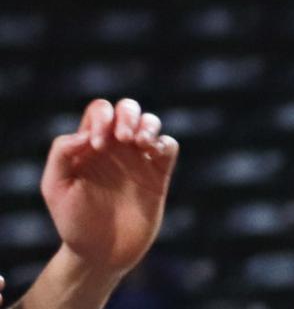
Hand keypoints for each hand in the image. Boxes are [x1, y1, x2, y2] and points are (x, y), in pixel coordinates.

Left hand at [42, 98, 179, 280]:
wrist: (99, 254)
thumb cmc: (73, 222)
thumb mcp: (56, 188)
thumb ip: (61, 155)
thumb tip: (85, 134)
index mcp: (91, 146)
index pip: (99, 112)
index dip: (100, 118)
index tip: (95, 145)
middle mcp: (116, 147)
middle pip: (127, 108)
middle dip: (126, 114)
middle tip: (121, 138)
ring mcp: (139, 159)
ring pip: (150, 122)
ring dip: (146, 124)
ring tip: (139, 143)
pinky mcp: (159, 173)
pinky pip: (169, 145)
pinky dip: (164, 143)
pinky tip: (153, 153)